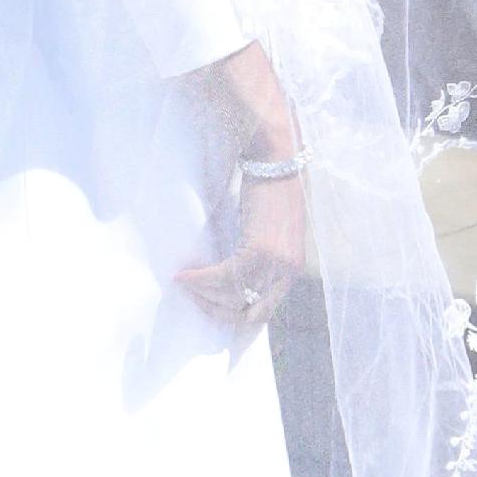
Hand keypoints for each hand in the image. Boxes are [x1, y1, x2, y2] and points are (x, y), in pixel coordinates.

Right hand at [173, 168, 305, 328]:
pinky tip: (185, 275)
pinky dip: (201, 279)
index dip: (234, 315)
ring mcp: (276, 263)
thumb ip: (257, 256)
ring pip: (234, 297)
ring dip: (204, 294)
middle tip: (193, 298)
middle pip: (250, 313)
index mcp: (291, 270)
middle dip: (217, 311)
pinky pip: (226, 277)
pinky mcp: (260, 250)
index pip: (264, 311)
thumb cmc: (270, 189)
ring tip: (184, 283)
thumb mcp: (268, 232)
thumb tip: (227, 274)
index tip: (208, 307)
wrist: (277, 161)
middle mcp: (288, 272)